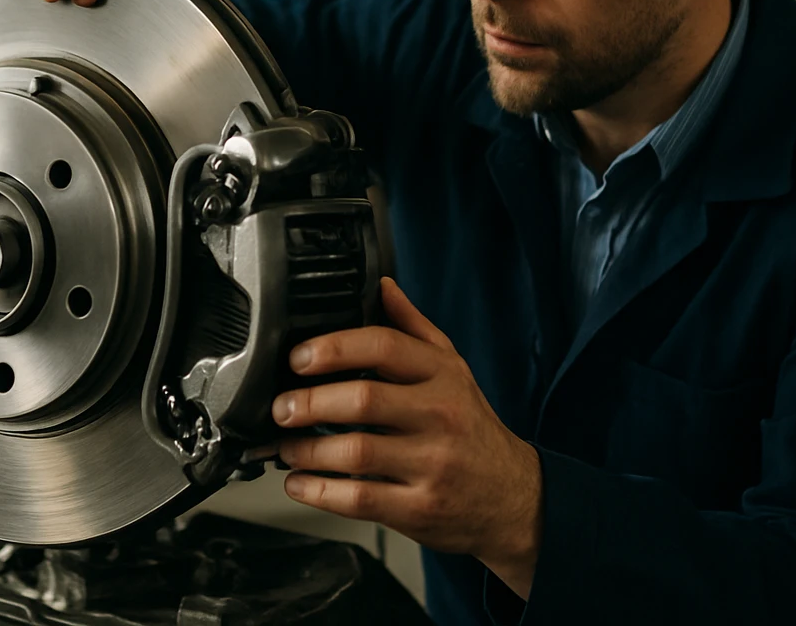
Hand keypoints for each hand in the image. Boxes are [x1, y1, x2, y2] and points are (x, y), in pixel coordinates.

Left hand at [274, 278, 543, 598]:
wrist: (514, 498)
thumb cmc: (472, 429)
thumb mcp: (454, 370)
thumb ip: (414, 328)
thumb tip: (382, 286)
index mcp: (443, 375)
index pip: (384, 346)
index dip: (333, 348)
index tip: (299, 358)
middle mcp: (440, 416)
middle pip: (363, 399)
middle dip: (310, 402)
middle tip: (282, 407)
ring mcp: (431, 465)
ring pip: (355, 452)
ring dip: (306, 450)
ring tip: (286, 446)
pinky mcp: (419, 509)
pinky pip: (359, 499)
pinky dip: (318, 491)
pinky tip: (300, 482)